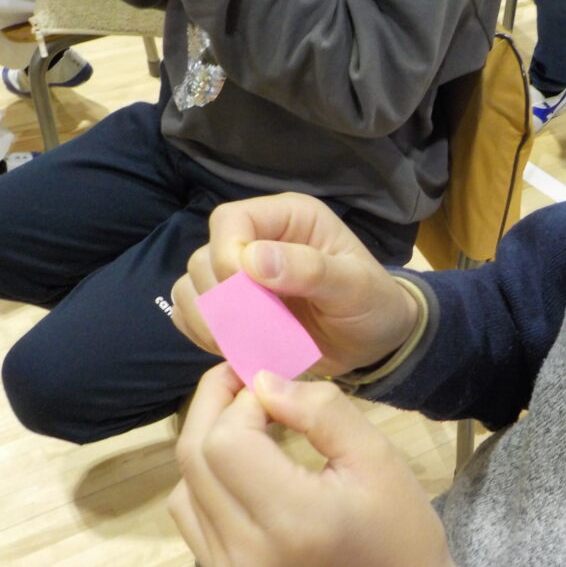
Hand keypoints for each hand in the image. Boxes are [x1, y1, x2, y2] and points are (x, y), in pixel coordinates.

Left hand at [168, 364, 459, 566]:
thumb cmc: (399, 525)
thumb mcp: (377, 455)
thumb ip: (321, 410)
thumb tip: (262, 381)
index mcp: (294, 521)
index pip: (228, 441)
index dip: (244, 400)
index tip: (276, 384)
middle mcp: (248, 551)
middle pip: (195, 455)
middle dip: (216, 405)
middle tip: (248, 379)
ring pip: (183, 480)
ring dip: (208, 438)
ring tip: (249, 419)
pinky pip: (188, 510)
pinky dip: (203, 476)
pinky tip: (241, 463)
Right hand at [171, 193, 418, 376]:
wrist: (374, 341)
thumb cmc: (373, 305)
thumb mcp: (356, 287)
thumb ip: (311, 270)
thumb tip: (252, 259)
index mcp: (288, 218)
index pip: (230, 221)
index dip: (228, 256)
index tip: (250, 295)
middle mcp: (257, 238)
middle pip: (204, 257)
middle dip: (223, 299)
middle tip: (257, 328)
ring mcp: (239, 275)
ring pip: (192, 287)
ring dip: (210, 321)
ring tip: (247, 342)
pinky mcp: (230, 308)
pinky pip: (191, 315)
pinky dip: (204, 335)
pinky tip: (235, 349)